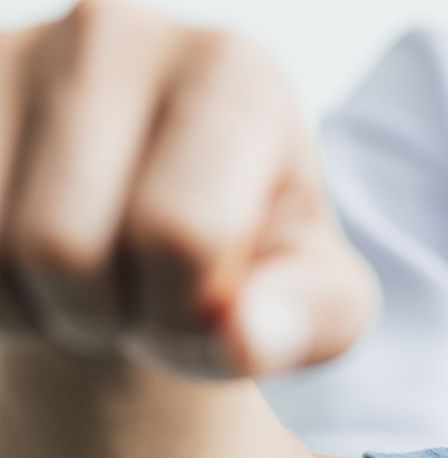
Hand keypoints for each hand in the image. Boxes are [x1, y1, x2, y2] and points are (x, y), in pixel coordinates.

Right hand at [0, 0, 375, 376]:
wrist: (158, 230)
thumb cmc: (255, 265)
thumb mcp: (317, 304)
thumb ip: (304, 322)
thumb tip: (241, 337)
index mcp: (236, 74)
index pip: (179, 236)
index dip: (185, 317)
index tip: (207, 312)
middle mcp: (116, 32)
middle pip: (62, 248)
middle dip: (103, 317)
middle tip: (138, 300)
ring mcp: (11, 45)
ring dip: (34, 310)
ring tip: (89, 284)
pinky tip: (27, 267)